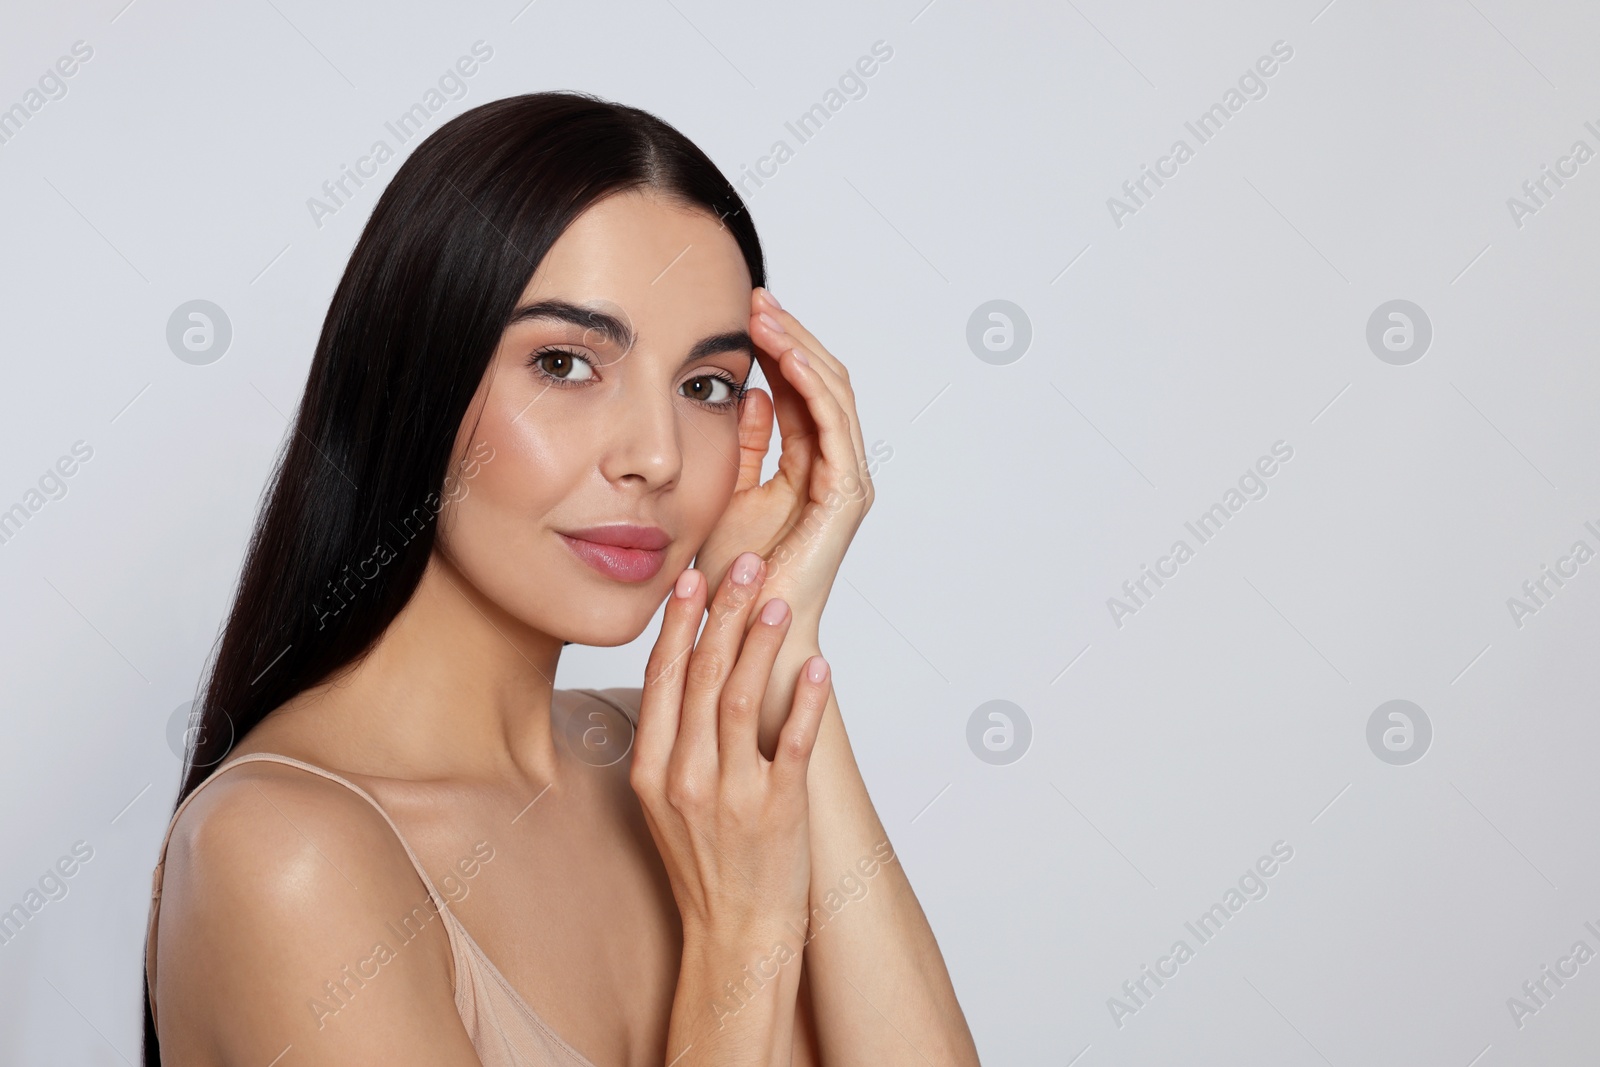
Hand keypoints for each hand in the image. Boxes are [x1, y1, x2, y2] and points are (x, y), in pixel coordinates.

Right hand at [630, 550, 831, 945]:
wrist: (735, 935)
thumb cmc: (704, 866)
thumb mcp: (663, 802)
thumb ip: (670, 740)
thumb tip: (684, 672)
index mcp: (653, 769)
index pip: (664, 677)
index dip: (681, 622)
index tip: (695, 577)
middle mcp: (687, 777)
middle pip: (703, 676)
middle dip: (724, 612)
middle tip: (745, 564)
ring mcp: (732, 794)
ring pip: (743, 700)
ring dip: (761, 644)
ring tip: (778, 600)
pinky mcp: (779, 810)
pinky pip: (794, 744)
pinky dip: (807, 701)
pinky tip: (821, 666)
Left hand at [695, 288, 875, 640]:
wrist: (742, 628)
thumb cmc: (731, 576)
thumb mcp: (727, 492)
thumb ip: (744, 446)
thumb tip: (750, 396)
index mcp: (809, 467)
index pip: (802, 390)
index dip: (776, 346)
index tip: (743, 310)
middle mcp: (836, 469)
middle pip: (823, 382)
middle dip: (789, 335)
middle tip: (755, 298)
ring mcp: (846, 481)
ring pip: (833, 394)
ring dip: (800, 348)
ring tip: (765, 314)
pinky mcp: (845, 495)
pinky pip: (835, 425)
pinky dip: (813, 386)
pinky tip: (785, 355)